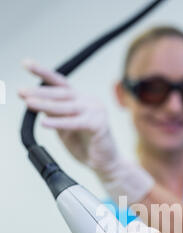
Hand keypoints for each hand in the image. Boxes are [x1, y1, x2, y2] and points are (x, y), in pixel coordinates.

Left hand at [19, 60, 153, 203]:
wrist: (105, 163)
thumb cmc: (87, 146)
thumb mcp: (64, 128)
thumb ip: (54, 115)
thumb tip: (36, 102)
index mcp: (81, 100)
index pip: (61, 83)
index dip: (43, 73)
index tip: (26, 64)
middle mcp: (89, 101)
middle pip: (62, 92)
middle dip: (40, 91)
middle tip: (21, 91)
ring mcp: (96, 111)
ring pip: (66, 106)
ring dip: (45, 104)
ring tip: (29, 103)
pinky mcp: (99, 124)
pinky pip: (74, 123)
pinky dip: (58, 123)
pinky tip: (44, 122)